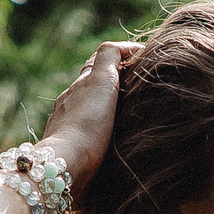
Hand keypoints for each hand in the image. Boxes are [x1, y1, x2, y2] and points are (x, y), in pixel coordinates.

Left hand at [40, 41, 138, 178]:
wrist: (67, 166)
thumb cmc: (88, 123)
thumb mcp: (101, 81)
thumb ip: (109, 58)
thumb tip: (121, 47)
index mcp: (80, 84)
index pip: (99, 61)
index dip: (122, 55)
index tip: (145, 58)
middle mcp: (70, 102)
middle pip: (91, 85)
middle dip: (113, 82)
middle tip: (140, 87)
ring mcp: (67, 127)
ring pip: (88, 110)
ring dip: (106, 108)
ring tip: (130, 115)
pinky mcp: (71, 151)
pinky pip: (88, 134)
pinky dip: (100, 130)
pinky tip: (112, 140)